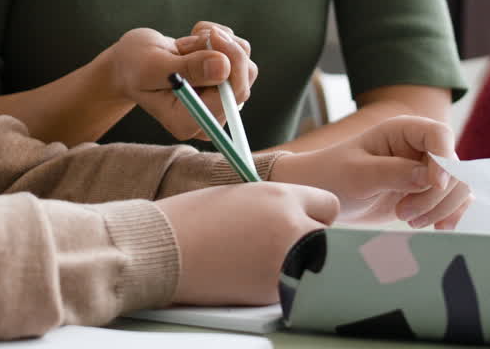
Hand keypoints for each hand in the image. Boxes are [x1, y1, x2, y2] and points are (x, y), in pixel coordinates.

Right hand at [108, 22, 256, 140]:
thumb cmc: (134, 65)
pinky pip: (239, 55)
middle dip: (224, 50)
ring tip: (188, 43)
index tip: (213, 37)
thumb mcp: (153, 65)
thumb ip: (186, 68)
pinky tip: (195, 42)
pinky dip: (220, 40)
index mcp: (187, 122)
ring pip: (244, 65)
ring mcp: (218, 101)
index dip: (230, 65)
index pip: (229, 98)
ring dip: (219, 43)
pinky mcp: (225, 83)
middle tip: (201, 34)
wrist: (132, 60)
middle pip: (242, 82)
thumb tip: (223, 66)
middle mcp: (207, 117)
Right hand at [158, 182, 338, 305]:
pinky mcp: (275, 292)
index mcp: (282, 196)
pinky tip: (247, 273)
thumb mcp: (242, 196)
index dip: (311, 213)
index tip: (297, 220)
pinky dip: (278, 281)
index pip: (328, 205)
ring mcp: (287, 262)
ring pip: (313, 264)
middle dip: (308, 239)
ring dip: (296, 262)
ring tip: (255, 258)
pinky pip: (293, 284)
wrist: (160, 250)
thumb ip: (277, 206)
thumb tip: (303, 223)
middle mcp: (292, 227)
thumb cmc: (192, 220)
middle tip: (275, 242)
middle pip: (328, 237)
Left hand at [277, 116, 471, 227]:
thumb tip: (431, 178)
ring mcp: (425, 171)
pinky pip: (453, 202)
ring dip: (441, 208)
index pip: (439, 135)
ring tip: (408, 221)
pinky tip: (432, 228)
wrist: (323, 197)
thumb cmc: (332, 176)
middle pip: (455, 166)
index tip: (435, 185)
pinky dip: (447, 215)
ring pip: (458, 187)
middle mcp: (418, 147)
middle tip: (403, 215)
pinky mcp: (426, 193)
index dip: (445, 160)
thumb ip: (393, 173)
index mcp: (401, 130)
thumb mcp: (357, 174)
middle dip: (436, 195)